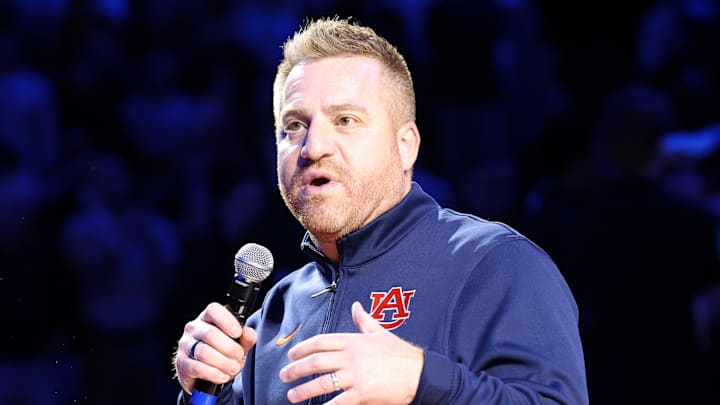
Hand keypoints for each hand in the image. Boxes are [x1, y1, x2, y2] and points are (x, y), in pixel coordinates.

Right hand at [173, 302, 256, 393]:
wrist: (206, 375)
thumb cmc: (223, 353)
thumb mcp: (239, 344)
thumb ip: (246, 338)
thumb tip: (248, 332)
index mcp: (208, 318)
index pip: (213, 310)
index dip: (226, 320)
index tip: (238, 332)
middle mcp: (194, 328)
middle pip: (210, 334)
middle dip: (229, 348)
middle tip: (238, 355)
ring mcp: (185, 345)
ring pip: (204, 352)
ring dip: (223, 363)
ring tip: (233, 368)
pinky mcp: (181, 363)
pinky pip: (198, 368)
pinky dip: (213, 373)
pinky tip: (222, 376)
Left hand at [279, 301, 423, 403]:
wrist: (421, 373)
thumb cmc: (401, 354)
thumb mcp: (381, 333)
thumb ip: (364, 321)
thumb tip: (356, 306)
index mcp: (354, 341)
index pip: (321, 342)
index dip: (303, 348)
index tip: (291, 354)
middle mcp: (352, 357)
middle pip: (316, 362)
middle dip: (296, 369)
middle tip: (284, 375)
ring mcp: (356, 376)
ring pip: (321, 383)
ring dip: (303, 390)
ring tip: (292, 395)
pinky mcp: (362, 394)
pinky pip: (337, 403)